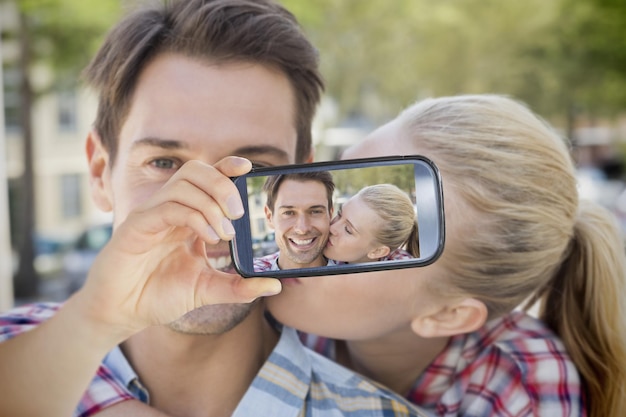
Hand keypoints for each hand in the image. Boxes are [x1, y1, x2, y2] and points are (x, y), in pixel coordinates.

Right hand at [72, 156, 280, 339]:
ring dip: (211, 203)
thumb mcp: (207, 289)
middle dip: (223, 184)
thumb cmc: (159, 295)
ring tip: (224, 233)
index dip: (226, 167)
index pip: (207, 178)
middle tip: (239, 213)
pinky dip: (194, 217)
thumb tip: (274, 285)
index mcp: (186, 216)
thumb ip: (239, 286)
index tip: (248, 168)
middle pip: (196, 171)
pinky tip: (208, 238)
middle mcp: (169, 208)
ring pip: (183, 184)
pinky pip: (168, 207)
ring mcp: (152, 215)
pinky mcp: (137, 226)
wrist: (122, 313)